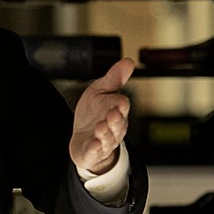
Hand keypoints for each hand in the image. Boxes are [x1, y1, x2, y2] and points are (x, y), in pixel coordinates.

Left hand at [69, 57, 133, 175]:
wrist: (84, 137)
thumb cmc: (95, 112)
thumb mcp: (101, 91)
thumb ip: (114, 78)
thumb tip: (129, 61)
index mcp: (117, 111)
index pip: (121, 107)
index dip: (120, 104)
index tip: (120, 100)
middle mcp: (114, 127)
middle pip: (117, 124)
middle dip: (115, 120)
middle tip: (112, 114)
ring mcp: (104, 140)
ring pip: (107, 138)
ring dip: (105, 133)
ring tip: (101, 127)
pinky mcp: (92, 151)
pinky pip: (95, 150)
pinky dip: (95, 147)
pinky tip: (93, 143)